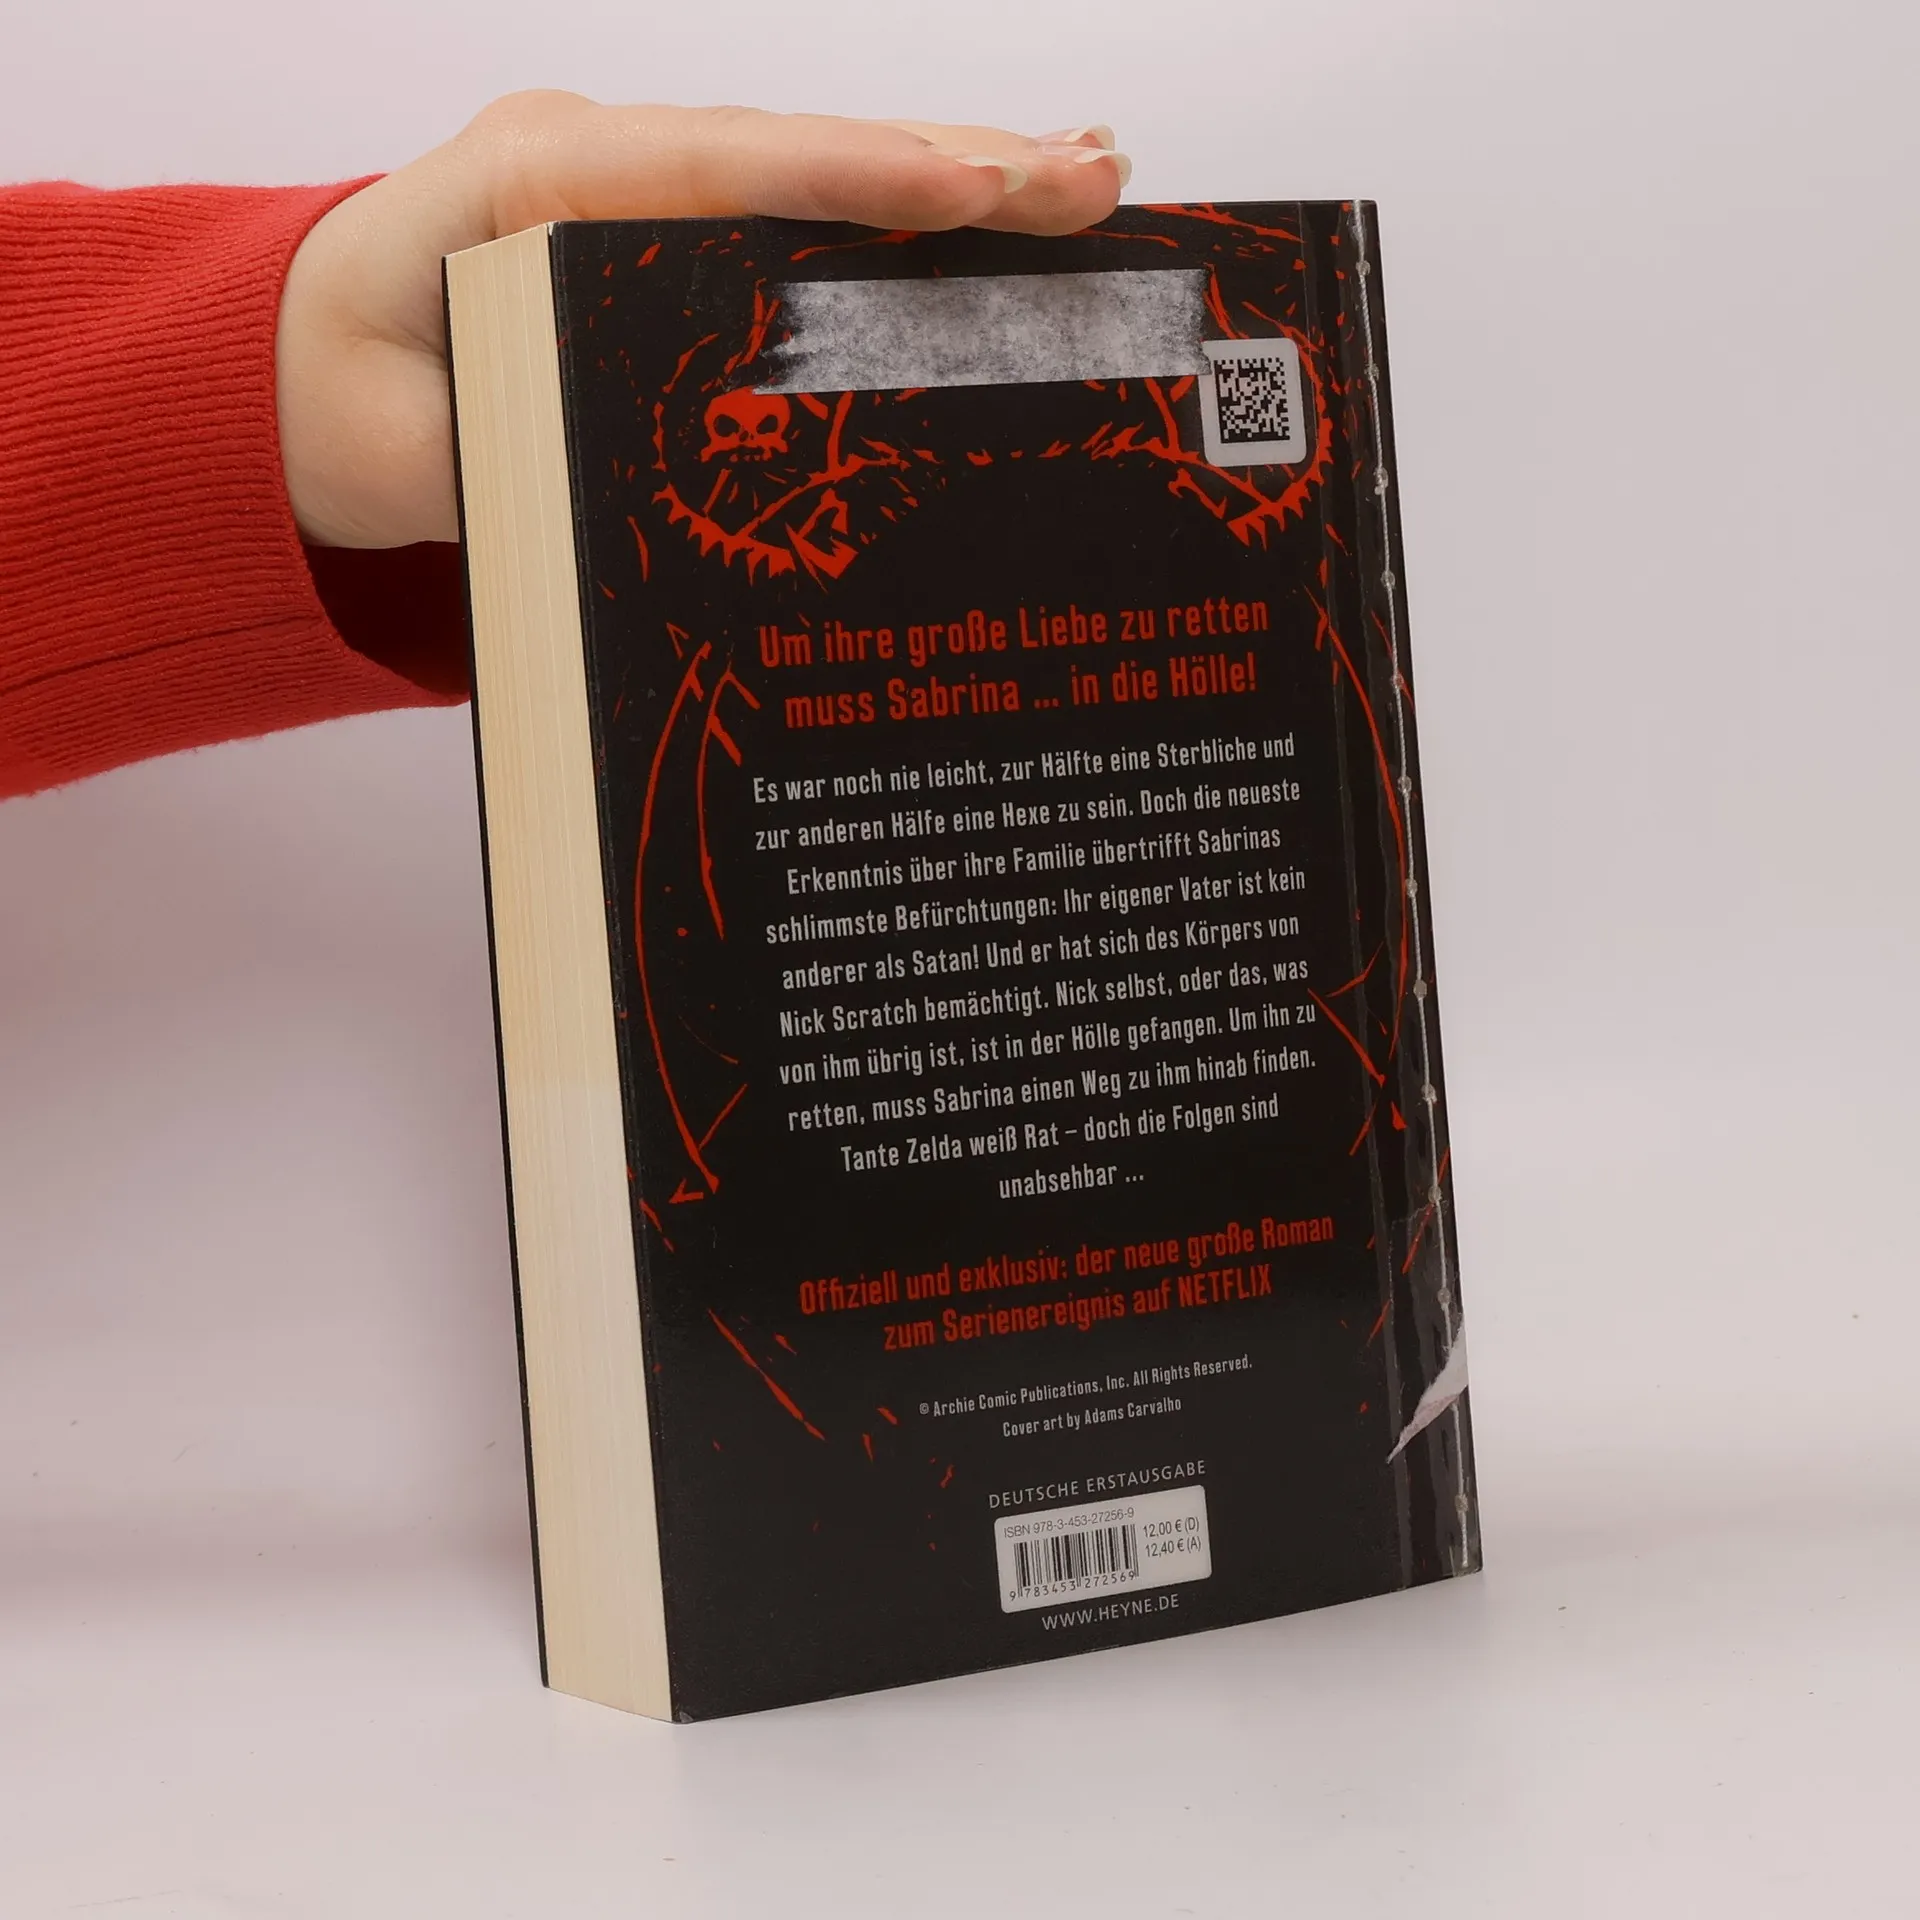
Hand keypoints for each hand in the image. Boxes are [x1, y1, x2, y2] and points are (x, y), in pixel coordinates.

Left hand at [275, 95, 1127, 548]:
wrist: (305, 371)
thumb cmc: (356, 405)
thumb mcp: (416, 447)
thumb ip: (519, 450)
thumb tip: (651, 468)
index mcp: (535, 188)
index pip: (726, 169)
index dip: (861, 180)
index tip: (978, 191)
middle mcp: (605, 160)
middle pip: (803, 148)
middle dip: (957, 163)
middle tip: (1092, 180)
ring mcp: (644, 182)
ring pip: (818, 167)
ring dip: (957, 174)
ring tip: (1088, 177)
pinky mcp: (672, 225)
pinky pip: (800, 206)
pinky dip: (900, 209)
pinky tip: (992, 212)